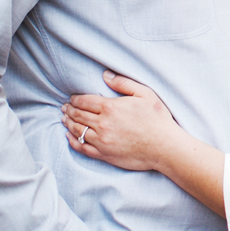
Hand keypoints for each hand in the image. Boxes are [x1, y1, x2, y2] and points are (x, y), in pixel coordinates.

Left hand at [62, 71, 179, 172]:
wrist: (165, 147)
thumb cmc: (157, 119)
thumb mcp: (144, 94)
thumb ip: (123, 83)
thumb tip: (105, 75)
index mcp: (110, 107)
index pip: (84, 101)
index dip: (75, 100)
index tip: (72, 99)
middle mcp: (103, 124)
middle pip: (78, 115)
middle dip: (69, 110)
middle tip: (64, 108)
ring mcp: (102, 141)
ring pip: (77, 131)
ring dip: (68, 123)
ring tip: (64, 119)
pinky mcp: (104, 154)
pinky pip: (82, 147)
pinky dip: (72, 141)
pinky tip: (69, 137)